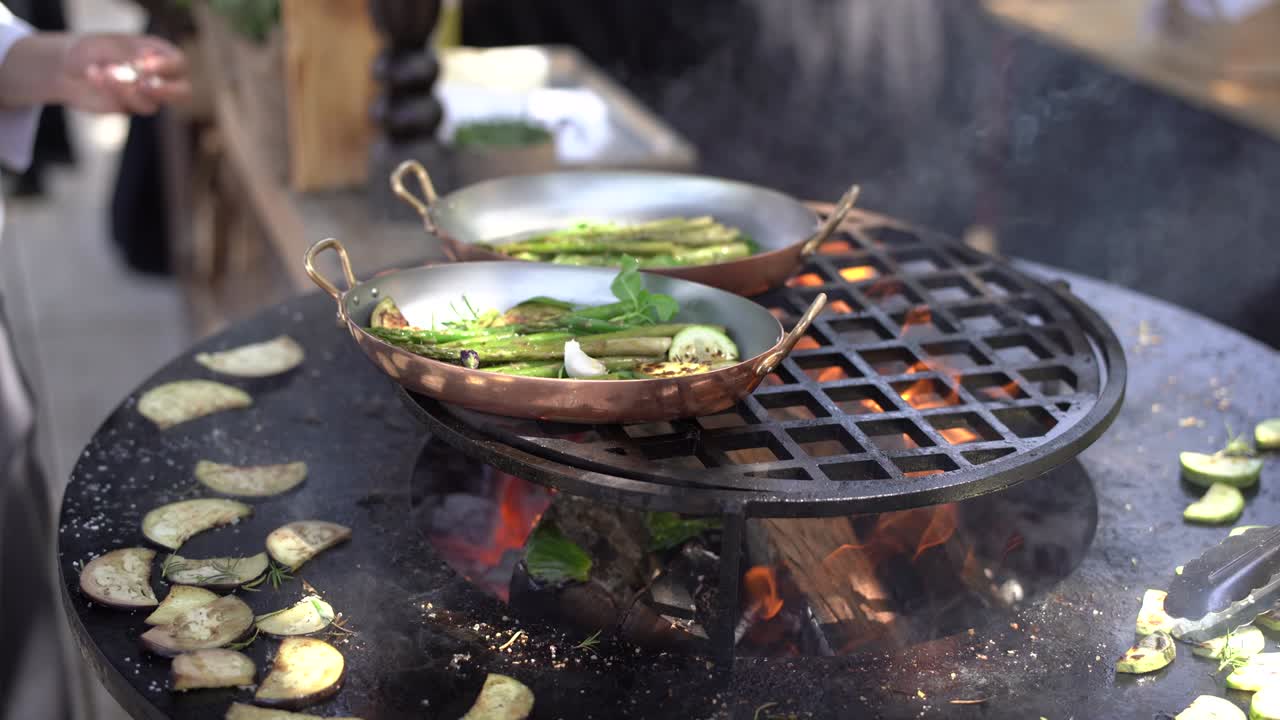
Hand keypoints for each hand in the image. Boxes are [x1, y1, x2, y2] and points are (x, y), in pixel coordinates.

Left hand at [57, 34, 189, 114]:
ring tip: (101, 71)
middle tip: (142, 86)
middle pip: (183, 91)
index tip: (141, 64)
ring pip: (151, 103)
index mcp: (158, 52)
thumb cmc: (89, 50)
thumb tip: (142, 65)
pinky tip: (94, 76)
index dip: (165, 66)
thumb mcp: (104, 46)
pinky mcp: (131, 108)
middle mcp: (158, 75)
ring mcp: (146, 96)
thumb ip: (125, 55)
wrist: (65, 69)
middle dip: (166, 91)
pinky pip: (129, 107)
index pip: (178, 63)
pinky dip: (112, 92)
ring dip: (124, 89)